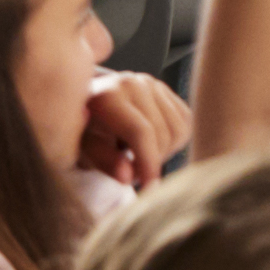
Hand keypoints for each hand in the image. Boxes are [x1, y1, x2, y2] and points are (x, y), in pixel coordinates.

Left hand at [76, 70, 190, 188]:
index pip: (141, 132)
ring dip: (165, 152)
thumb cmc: (84, 130)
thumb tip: (127, 177)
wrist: (87, 103)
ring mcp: (152, 84)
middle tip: (134, 172)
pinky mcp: (166, 89)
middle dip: (153, 161)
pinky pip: (185, 123)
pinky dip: (174, 140)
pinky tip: (152, 143)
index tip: (149, 186)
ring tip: (141, 156)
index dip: (148, 162)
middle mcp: (133, 84)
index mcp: (108, 97)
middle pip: (162, 134)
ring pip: (179, 130)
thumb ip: (105, 162)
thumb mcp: (85, 149)